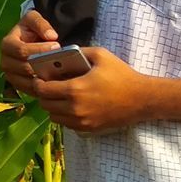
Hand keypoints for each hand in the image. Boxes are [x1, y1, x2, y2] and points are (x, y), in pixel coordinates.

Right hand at [0, 10, 60, 95]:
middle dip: (43, 65)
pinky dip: (43, 89)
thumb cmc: (30, 29)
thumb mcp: (33, 18)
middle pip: (24, 68)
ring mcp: (11, 76)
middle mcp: (5, 62)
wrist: (27, 40)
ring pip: (28, 82)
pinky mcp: (18, 86)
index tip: (56, 46)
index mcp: (7, 45)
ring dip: (44, 79)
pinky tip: (57, 82)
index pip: (22, 51)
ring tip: (60, 73)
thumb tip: (51, 36)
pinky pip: (31, 91)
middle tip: (61, 62)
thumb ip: (41, 23)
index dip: (39, 49)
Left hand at [32, 47, 149, 133]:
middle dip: (43, 95)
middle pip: (45, 105)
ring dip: (52, 106)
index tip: (39, 77)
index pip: (43, 90)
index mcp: (75, 89)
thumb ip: (78, 52)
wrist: (142, 99)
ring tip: (59, 96)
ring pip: (53, 117)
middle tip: (47, 86)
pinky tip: (71, 105)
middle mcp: (75, 108)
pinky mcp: (88, 129)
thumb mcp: (100, 55)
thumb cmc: (121, 75)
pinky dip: (63, 115)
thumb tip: (61, 54)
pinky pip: (66, 124)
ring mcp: (81, 121)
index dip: (38, 83)